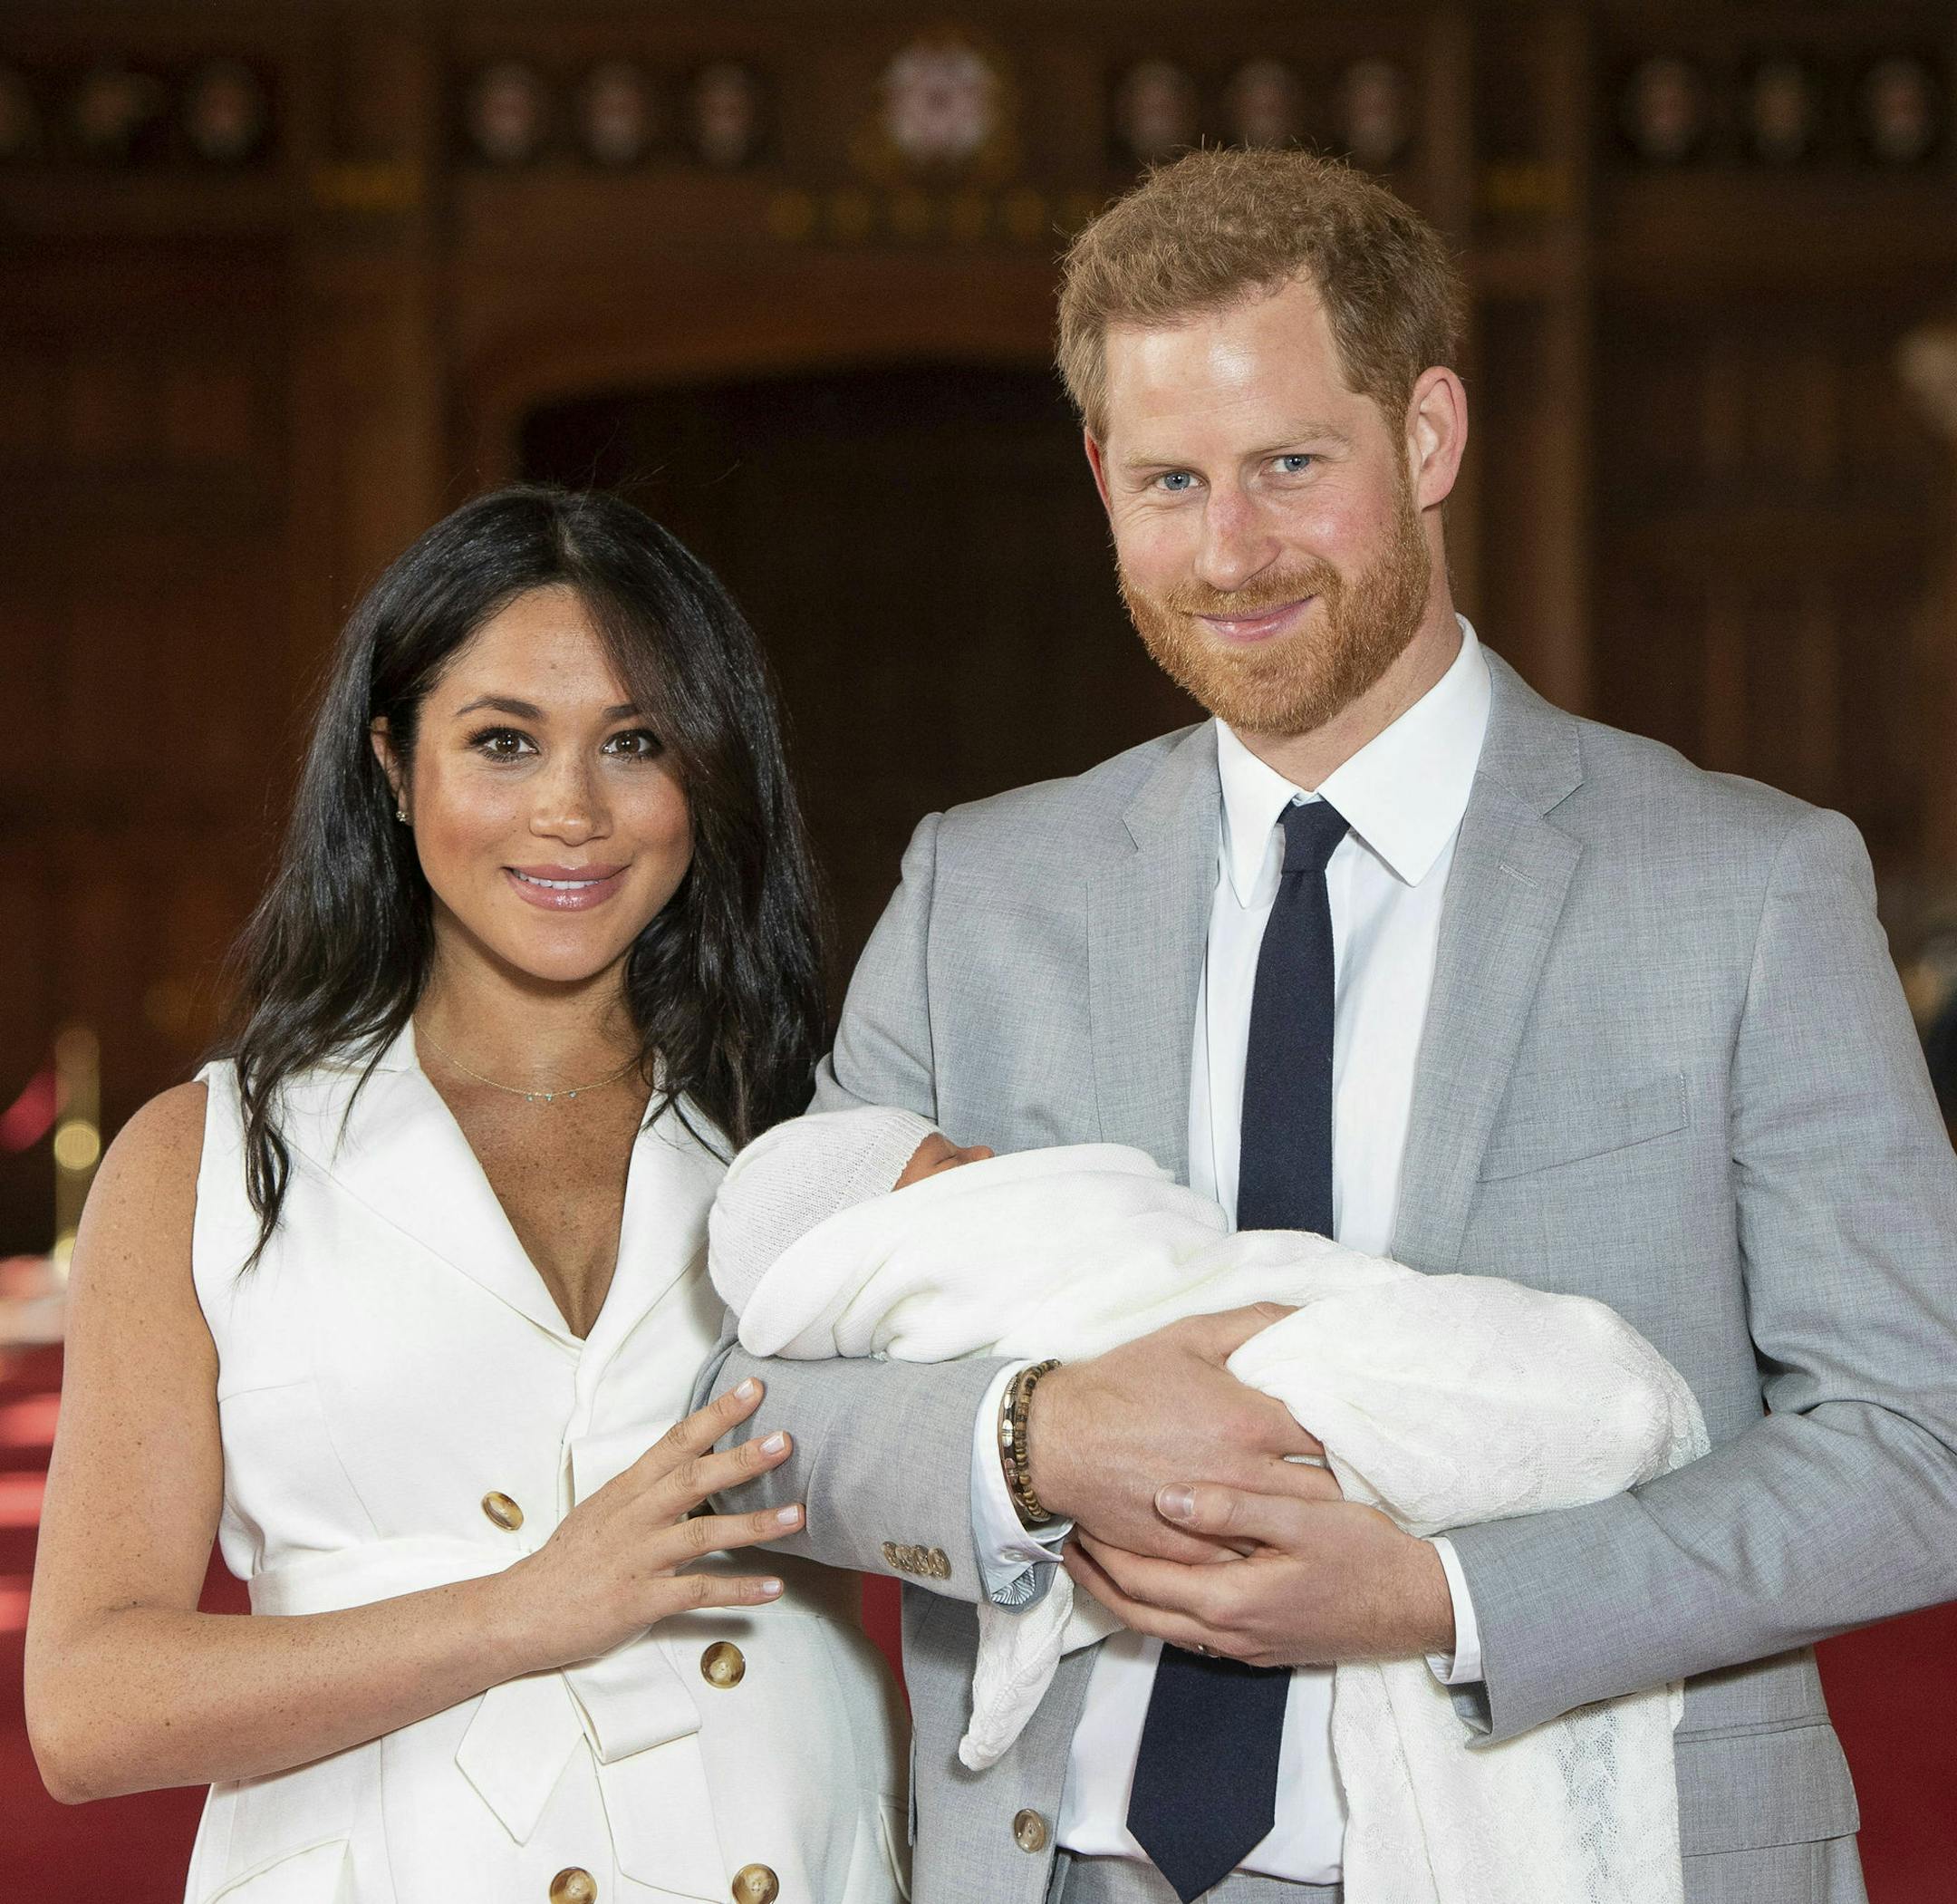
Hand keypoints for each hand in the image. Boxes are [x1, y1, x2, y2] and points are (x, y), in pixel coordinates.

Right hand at [498, 1379, 802, 1671]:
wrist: (522, 1611)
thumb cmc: (569, 1560)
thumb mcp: (604, 1510)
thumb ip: (648, 1489)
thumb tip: (693, 1463)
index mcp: (627, 1490)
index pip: (675, 1442)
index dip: (716, 1415)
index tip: (753, 1390)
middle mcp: (635, 1518)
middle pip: (693, 1479)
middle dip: (742, 1459)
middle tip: (785, 1441)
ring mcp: (638, 1559)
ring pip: (702, 1534)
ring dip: (754, 1525)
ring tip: (797, 1516)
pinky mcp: (640, 1601)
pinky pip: (697, 1592)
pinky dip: (738, 1590)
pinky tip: (774, 1588)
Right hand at [1026, 1305, 1324, 1561]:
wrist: (1059, 1441)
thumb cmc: (1125, 1383)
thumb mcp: (1189, 1336)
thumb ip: (1256, 1322)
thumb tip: (1309, 1316)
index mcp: (1249, 1421)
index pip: (1332, 1435)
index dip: (1350, 1432)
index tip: (1356, 1429)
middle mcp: (1244, 1475)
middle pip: (1326, 1491)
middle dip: (1341, 1481)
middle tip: (1347, 1471)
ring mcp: (1220, 1521)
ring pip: (1292, 1531)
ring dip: (1310, 1520)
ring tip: (1320, 1507)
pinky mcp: (1195, 1553)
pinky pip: (1251, 1558)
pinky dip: (1265, 1547)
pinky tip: (1272, 1535)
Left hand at [1065, 1482, 1454, 1666]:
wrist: (1418, 1608)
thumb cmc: (1364, 1555)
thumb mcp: (1303, 1519)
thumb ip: (1233, 1507)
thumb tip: (1165, 1498)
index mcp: (1228, 1600)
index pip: (1139, 1581)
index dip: (1100, 1549)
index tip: (1073, 1513)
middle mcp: (1226, 1634)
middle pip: (1136, 1611)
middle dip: (1096, 1576)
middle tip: (1066, 1534)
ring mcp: (1241, 1647)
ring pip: (1158, 1626)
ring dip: (1122, 1592)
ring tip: (1096, 1550)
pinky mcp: (1257, 1646)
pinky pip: (1186, 1629)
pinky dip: (1157, 1602)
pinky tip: (1155, 1571)